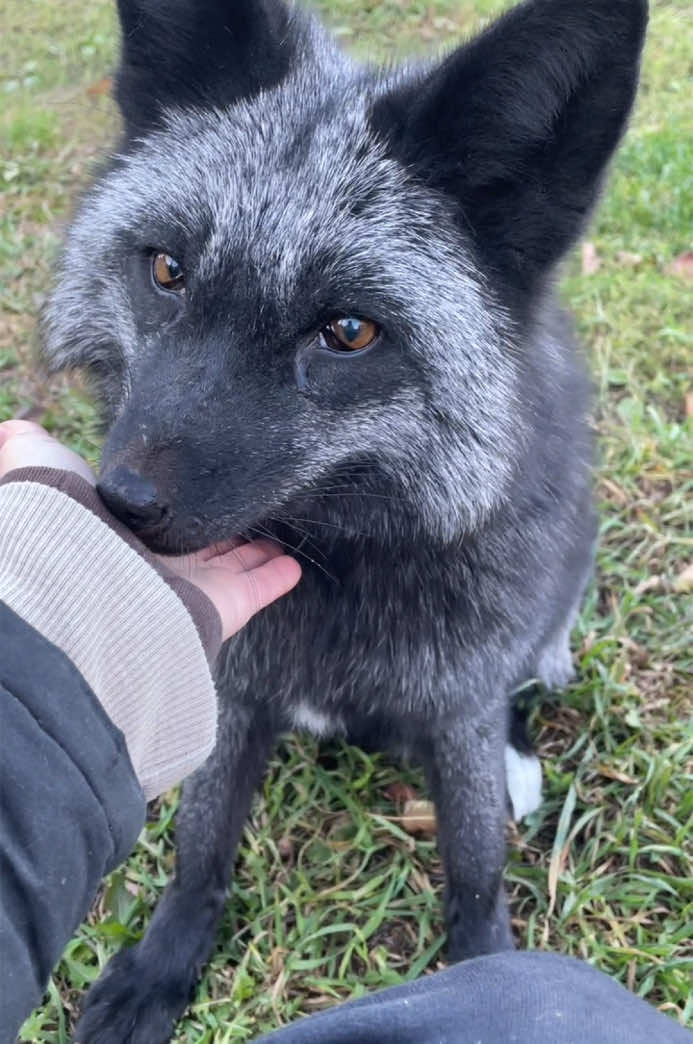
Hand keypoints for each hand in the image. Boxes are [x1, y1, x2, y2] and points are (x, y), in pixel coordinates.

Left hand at [0, 419, 300, 640]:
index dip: (177, 499)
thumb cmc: (64, 521)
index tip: (199, 482)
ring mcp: (191, 585)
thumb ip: (28, 447)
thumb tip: (12, 426)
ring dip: (255, 553)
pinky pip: (259, 589)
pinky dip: (277, 578)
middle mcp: (156, 560)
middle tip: (246, 504)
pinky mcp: (221, 605)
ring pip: (232, 565)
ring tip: (278, 538)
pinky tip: (294, 566)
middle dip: (222, 527)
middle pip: (198, 542)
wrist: (89, 581)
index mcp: (120, 528)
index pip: (156, 514)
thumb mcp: (37, 465)